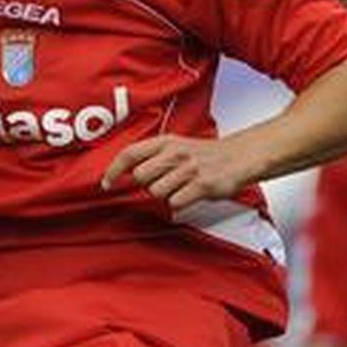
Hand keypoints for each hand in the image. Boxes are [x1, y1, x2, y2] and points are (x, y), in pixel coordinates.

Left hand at [101, 134, 257, 210]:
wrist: (239, 157)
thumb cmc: (205, 155)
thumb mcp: (176, 146)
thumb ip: (152, 156)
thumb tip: (125, 172)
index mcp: (166, 141)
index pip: (130, 153)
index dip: (114, 170)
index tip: (106, 183)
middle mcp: (175, 153)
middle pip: (141, 177)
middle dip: (147, 184)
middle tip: (163, 182)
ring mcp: (188, 169)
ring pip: (157, 192)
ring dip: (166, 195)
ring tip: (181, 188)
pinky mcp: (201, 185)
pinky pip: (175, 204)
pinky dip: (179, 205)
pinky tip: (189, 196)